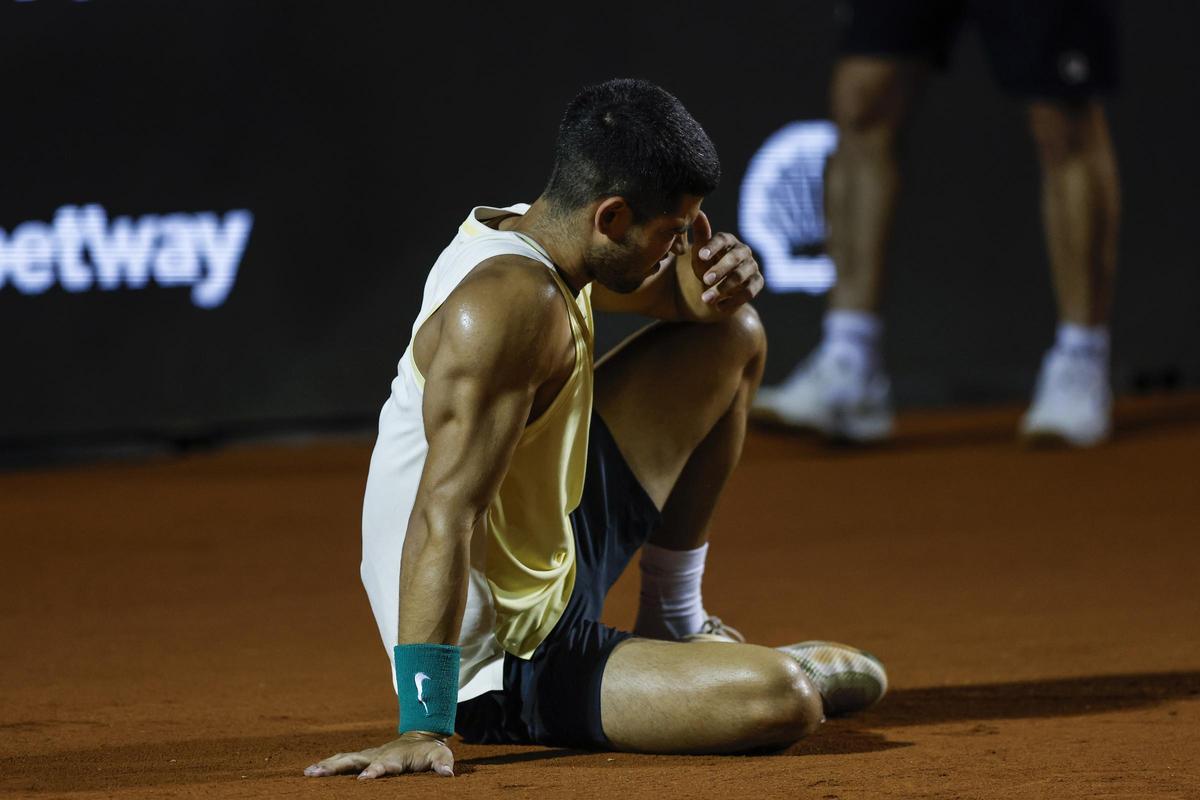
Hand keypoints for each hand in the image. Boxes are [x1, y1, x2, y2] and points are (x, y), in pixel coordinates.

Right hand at [304, 731, 454, 779]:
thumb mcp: (441, 756)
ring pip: (344, 759)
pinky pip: (342, 760)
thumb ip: (443, 764)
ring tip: (308, 772)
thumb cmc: (431, 752)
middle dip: (338, 767)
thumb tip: (448, 774)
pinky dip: (326, 764)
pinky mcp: (362, 757)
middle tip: (319, 773)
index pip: (384, 765)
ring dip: (327, 765)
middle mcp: (378, 754)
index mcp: (396, 757)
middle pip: (355, 760)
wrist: (421, 736)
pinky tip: (309, 771)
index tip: (364, 779)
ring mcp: (368, 755)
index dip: (375, 771)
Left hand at [690, 210, 763, 311]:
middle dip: (719, 269)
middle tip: (704, 280)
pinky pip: (749, 292)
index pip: (723, 240)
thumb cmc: (707, 266)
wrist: (717, 287)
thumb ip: (700, 236)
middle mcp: (743, 251)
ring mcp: (752, 267)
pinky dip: (733, 301)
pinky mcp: (758, 283)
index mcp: (729, 241)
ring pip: (741, 276)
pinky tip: (718, 307)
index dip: (712, 247)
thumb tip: (698, 213)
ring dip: (723, 288)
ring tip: (705, 299)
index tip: (700, 256)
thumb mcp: (699, 254)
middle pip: (734, 258)